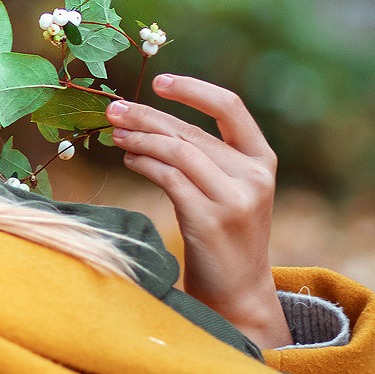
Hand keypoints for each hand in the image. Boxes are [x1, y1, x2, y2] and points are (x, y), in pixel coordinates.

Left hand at [105, 74, 288, 350]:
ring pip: (176, 150)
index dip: (193, 88)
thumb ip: (203, 155)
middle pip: (190, 130)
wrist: (237, 292)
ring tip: (114, 134)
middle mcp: (253, 175)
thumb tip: (146, 119)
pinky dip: (143, 163)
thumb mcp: (226, 189)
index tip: (158, 81)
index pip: (230, 106)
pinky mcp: (210, 218)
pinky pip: (168, 177)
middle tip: (112, 108)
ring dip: (139, 138)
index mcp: (261, 159)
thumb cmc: (222, 235)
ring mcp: (234, 198)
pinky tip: (128, 159)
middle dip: (146, 115)